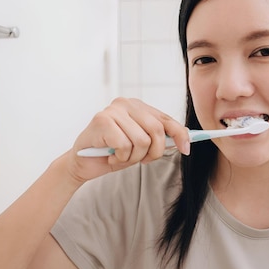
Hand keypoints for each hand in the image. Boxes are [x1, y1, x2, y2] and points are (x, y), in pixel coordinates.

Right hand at [65, 98, 189, 184]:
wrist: (82, 164)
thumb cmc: (111, 153)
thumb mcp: (140, 146)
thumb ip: (158, 139)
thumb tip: (184, 140)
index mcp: (138, 106)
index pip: (166, 119)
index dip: (180, 134)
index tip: (186, 149)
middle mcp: (126, 103)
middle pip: (157, 130)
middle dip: (153, 152)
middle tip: (140, 160)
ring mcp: (113, 110)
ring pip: (141, 141)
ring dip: (132, 157)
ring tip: (119, 156)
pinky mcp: (101, 121)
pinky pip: (125, 146)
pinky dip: (119, 157)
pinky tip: (109, 155)